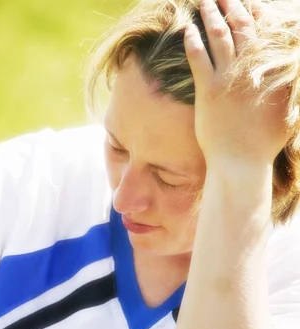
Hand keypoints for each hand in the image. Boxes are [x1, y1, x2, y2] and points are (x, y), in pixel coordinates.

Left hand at [184, 0, 290, 165]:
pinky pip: (199, 57)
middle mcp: (252, 68)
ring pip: (219, 36)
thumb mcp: (287, 113)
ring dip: (212, 15)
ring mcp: (229, 78)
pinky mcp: (209, 90)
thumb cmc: (264, 144)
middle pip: (242, 26)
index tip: (250, 2)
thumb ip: (288, 90)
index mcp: (273, 69)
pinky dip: (193, 40)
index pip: (266, 30)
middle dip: (232, 5)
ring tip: (205, 2)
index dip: (257, 12)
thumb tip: (289, 77)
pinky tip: (188, 29)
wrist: (241, 163)